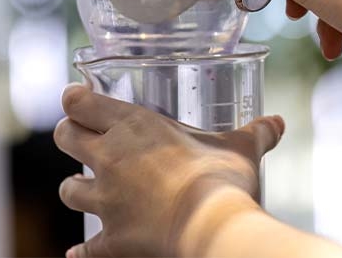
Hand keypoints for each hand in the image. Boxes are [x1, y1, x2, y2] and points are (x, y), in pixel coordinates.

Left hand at [55, 84, 284, 256]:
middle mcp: (110, 158)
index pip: (79, 103)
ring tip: (87, 190)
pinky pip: (85, 247)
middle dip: (70, 136)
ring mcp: (106, 201)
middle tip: (82, 139)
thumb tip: (277, 122)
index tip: (78, 100)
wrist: (214, 229)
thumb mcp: (241, 149)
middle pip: (64, 137)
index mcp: (133, 126)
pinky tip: (80, 251)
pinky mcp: (111, 239)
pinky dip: (83, 250)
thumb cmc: (224, 180)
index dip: (75, 100)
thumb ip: (256, 133)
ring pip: (68, 189)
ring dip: (76, 189)